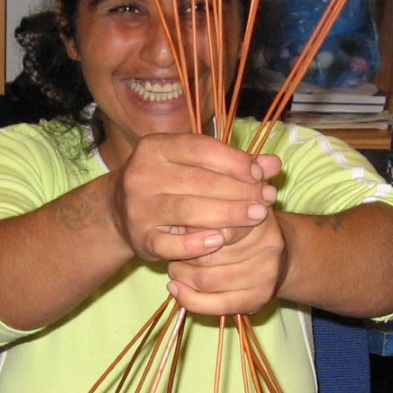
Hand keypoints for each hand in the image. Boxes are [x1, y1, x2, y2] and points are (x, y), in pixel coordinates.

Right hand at [107, 133, 280, 262]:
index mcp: (155, 147)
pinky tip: (219, 241)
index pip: (201, 149)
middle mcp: (142, 174)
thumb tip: (274, 165)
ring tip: (256, 216)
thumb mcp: (193, 165)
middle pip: (199, 181)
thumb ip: (232, 163)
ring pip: (188, 210)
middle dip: (239, 191)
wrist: (118, 212)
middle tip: (266, 200)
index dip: (235, 161)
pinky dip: (196, 244)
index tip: (261, 174)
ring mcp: (138, 208)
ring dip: (227, 215)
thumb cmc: (168, 182)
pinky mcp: (140, 239)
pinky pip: (171, 244)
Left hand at [166, 207, 287, 315]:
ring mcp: (264, 277)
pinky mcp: (255, 301)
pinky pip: (214, 305)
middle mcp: (267, 248)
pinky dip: (188, 298)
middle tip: (170, 248)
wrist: (280, 257)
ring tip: (174, 265)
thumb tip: (178, 223)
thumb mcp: (231, 206)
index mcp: (258, 217)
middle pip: (208, 253)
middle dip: (182, 252)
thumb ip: (208, 207)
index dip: (190, 230)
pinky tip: (175, 288)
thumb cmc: (244, 227)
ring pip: (205, 280)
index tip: (176, 227)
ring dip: (180, 274)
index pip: (216, 225)